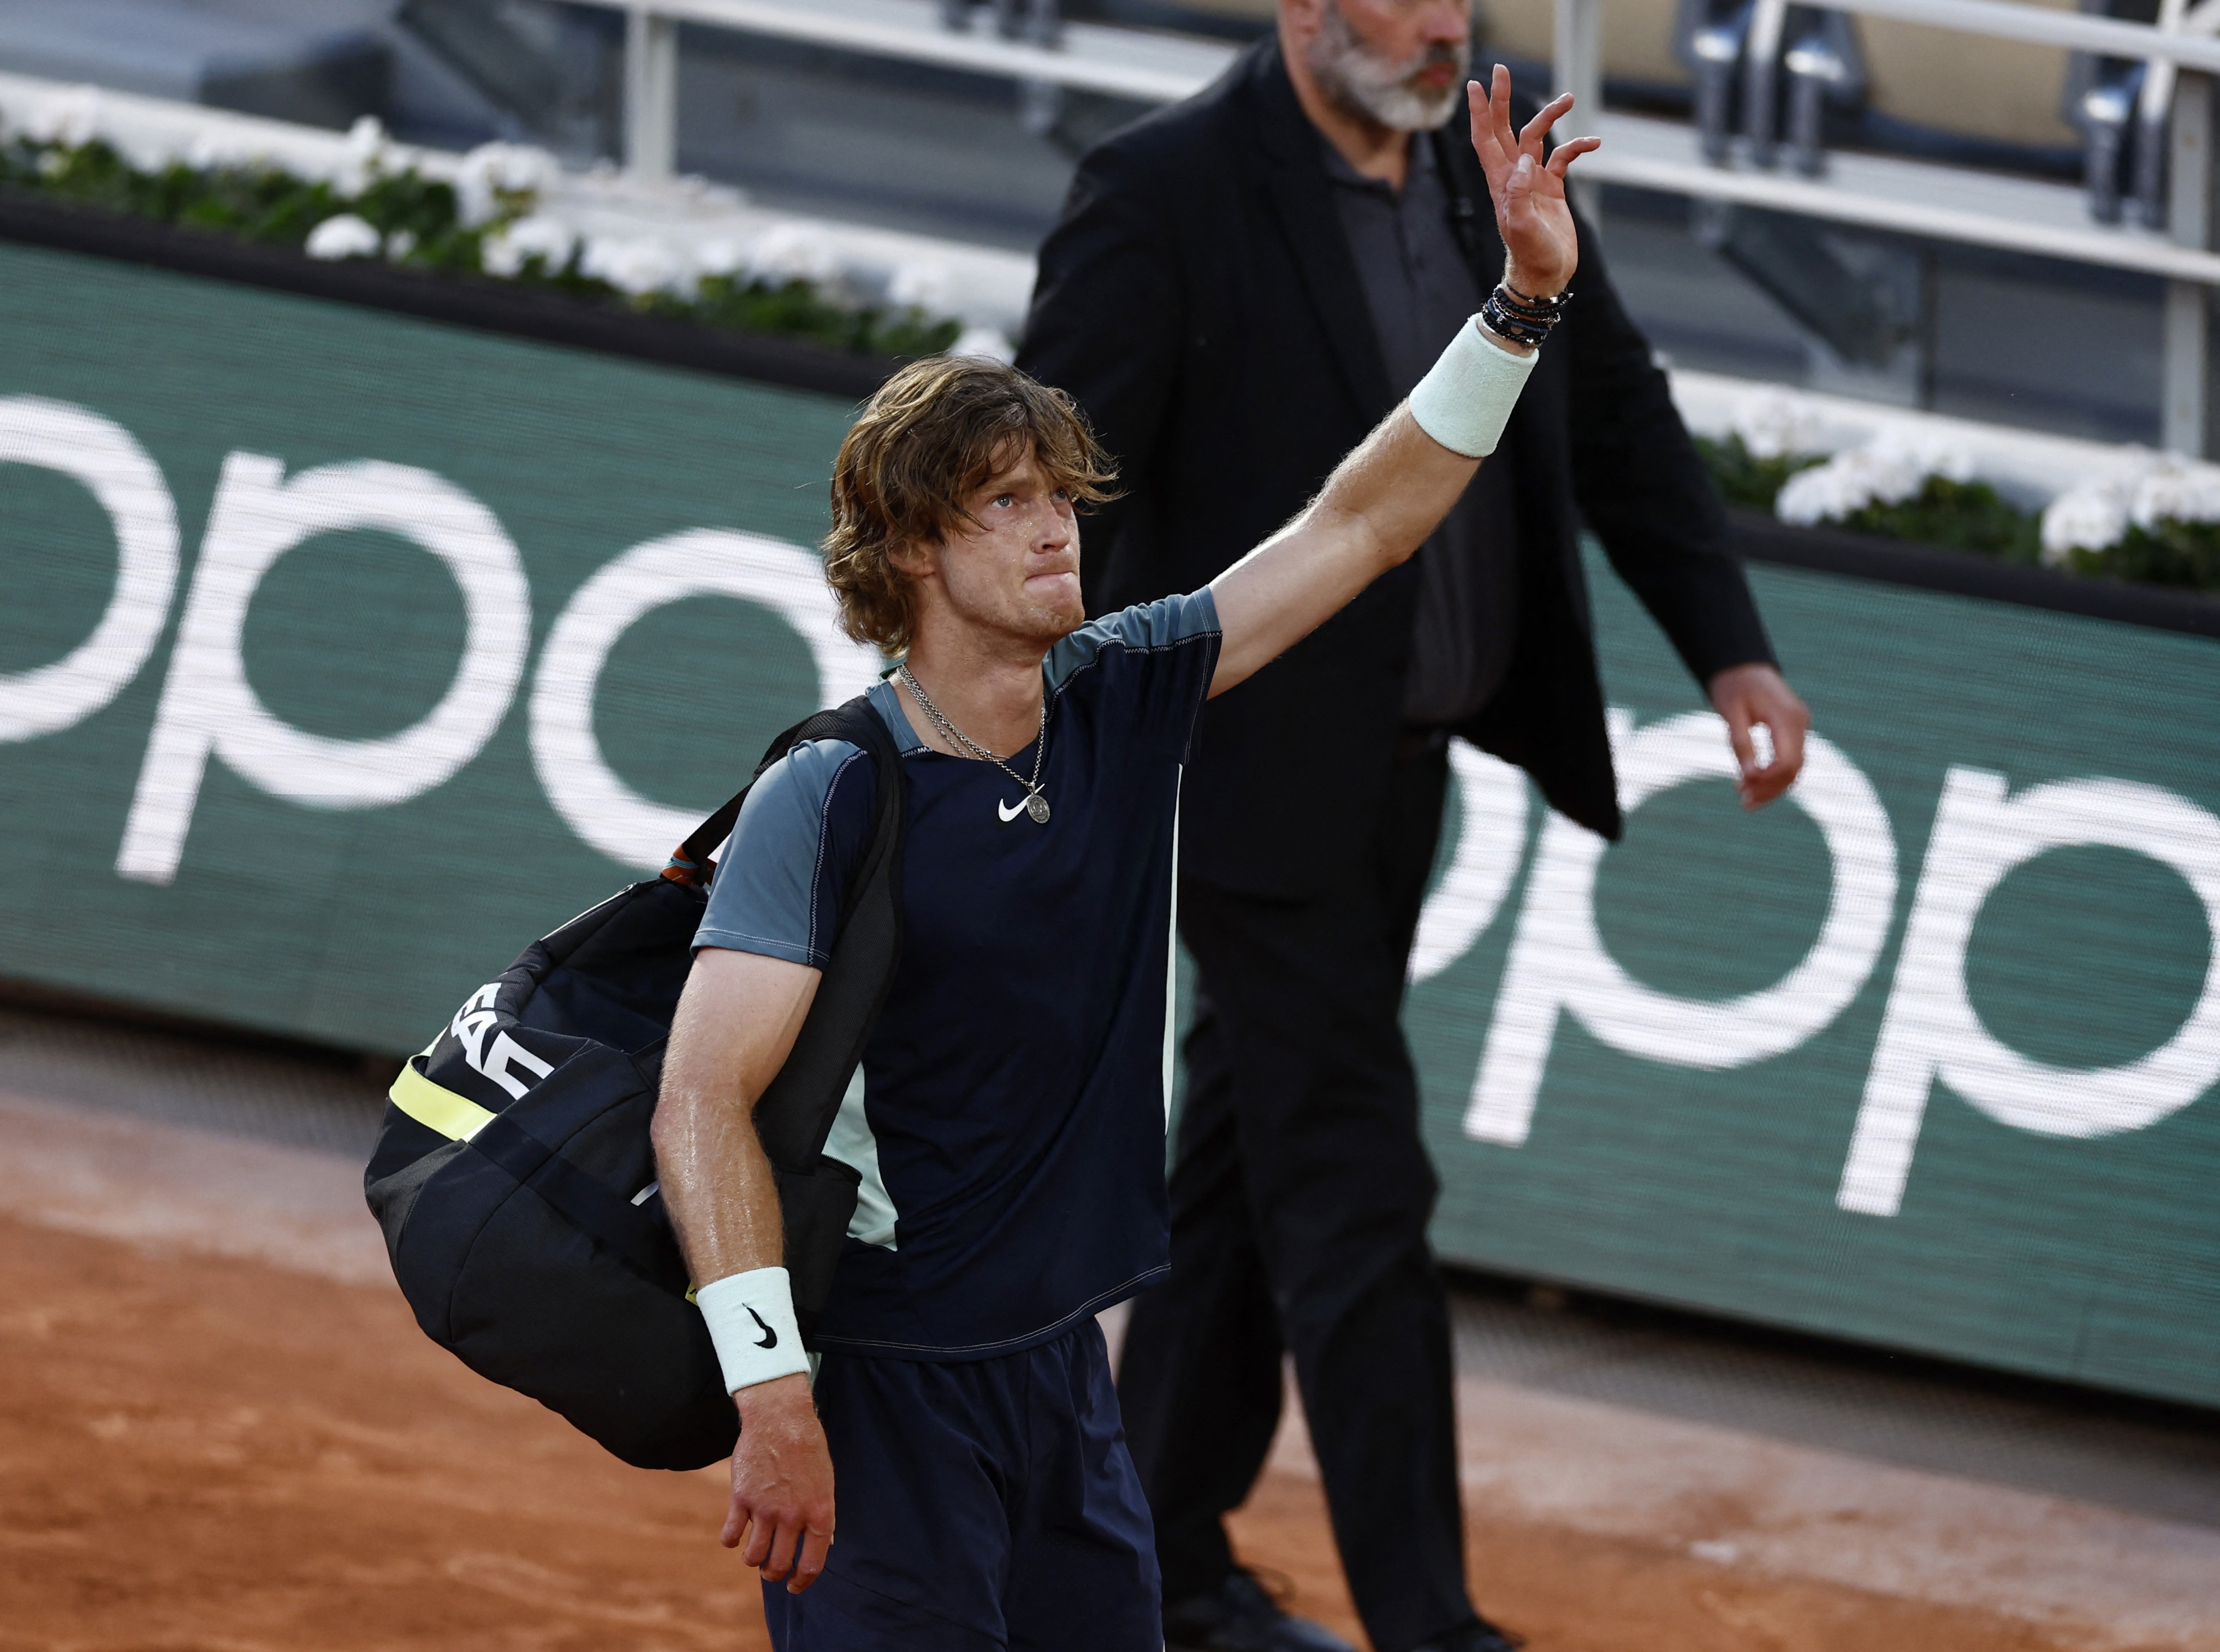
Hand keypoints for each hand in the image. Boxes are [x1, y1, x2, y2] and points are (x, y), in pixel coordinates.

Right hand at [723, 1374, 834, 1593]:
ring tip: (754, 1555)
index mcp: (819, 1513)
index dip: (802, 1582)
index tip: (793, 1586)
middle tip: (770, 1571)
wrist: (781, 1418)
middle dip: (773, 1574)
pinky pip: (731, 1535)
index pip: (811, 1564)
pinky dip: (731, 1541)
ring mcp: (765, 1508)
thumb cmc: (808, 1448)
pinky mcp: (740, 1499)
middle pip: (779, 1564)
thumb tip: (825, 1544)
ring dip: (753, 1561)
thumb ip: (822, 1515)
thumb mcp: (826, 1482)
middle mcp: (793, 1516)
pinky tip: (734, 1536)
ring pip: (753, 1557)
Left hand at [1466, 64, 1599, 300]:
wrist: (1545, 275)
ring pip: (1536, 137)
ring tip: (1569, 98)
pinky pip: (1564, 158)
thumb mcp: (1521, 226)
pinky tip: (1594, 143)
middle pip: (1505, 129)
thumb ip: (1519, 194)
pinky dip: (1577, 147)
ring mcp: (1533, 180)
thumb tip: (1523, 160)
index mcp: (1501, 182)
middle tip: (1502, 70)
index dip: (1480, 112)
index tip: (1475, 85)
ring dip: (1550, 116)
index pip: (1485, 139)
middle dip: (1502, 100)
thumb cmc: (1530, 255)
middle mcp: (1514, 176)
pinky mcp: (1552, 188)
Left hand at [1708, 662, 1809, 809]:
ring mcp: (1800, 725)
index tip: (1743, 787)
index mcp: (1786, 716)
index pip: (1787, 760)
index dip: (1768, 779)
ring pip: (1794, 766)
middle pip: (1794, 768)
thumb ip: (1741, 743)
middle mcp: (1800, 722)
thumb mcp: (1730, 714)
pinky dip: (1774, 773)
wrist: (1742, 665)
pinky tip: (1752, 783)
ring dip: (1772, 785)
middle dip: (1770, 789)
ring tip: (1746, 799)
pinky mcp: (1794, 729)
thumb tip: (1748, 776)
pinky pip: (1790, 757)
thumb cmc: (1733, 686)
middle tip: (1744, 803)